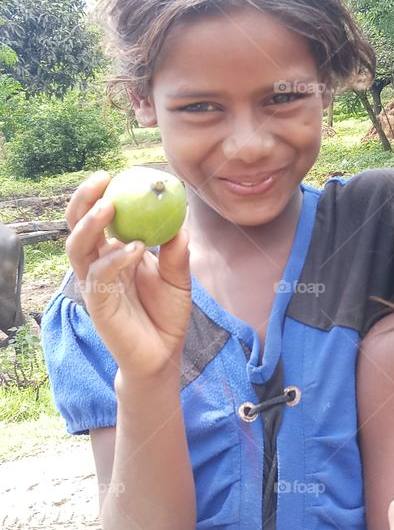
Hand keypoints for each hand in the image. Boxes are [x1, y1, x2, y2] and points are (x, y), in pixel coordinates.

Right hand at [65, 171, 191, 379]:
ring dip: (91, 225)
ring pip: (78, 248)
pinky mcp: (98, 305)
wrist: (164, 356)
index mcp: (114, 253)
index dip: (98, 195)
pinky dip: (115, 259)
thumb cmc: (167, 315)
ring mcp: (95, 284)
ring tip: (109, 206)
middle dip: (83, 201)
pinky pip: (99, 277)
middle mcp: (99, 265)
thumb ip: (177, 253)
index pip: (98, 219)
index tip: (113, 173)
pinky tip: (136, 249)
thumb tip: (180, 222)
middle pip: (77, 227)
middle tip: (101, 180)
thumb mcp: (179, 278)